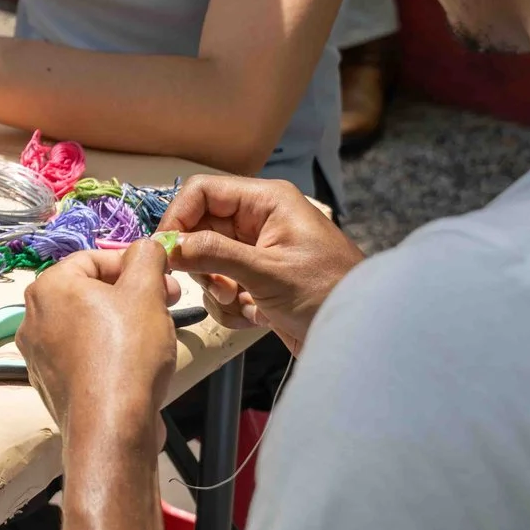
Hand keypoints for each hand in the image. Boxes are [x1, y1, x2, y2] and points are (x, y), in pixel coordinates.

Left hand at [21, 240, 182, 463]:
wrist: (112, 429)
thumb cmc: (127, 353)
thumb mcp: (146, 291)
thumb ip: (146, 257)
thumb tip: (145, 247)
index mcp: (49, 287)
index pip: (93, 258)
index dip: (134, 265)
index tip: (164, 280)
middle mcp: (33, 318)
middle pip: (89, 291)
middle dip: (131, 294)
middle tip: (167, 304)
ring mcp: (39, 354)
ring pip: (88, 324)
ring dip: (122, 322)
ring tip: (154, 336)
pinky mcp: (51, 385)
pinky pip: (83, 356)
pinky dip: (108, 353)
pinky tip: (134, 367)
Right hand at [161, 174, 362, 355]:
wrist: (363, 337)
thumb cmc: (326, 293)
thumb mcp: (266, 272)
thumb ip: (213, 253)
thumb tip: (168, 246)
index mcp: (266, 201)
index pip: (203, 192)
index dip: (179, 218)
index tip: (166, 252)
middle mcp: (260, 221)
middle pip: (201, 229)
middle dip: (202, 262)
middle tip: (217, 286)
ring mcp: (258, 253)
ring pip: (209, 261)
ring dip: (216, 287)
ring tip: (241, 302)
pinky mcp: (259, 282)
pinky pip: (224, 286)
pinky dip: (232, 305)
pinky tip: (256, 316)